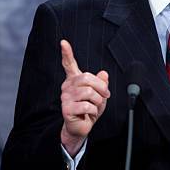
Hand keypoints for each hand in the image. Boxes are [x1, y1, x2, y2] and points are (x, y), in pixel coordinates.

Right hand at [60, 39, 109, 155]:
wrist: (82, 127)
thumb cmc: (90, 109)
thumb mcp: (100, 95)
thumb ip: (102, 83)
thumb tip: (104, 72)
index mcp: (74, 80)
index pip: (69, 64)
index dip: (67, 53)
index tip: (63, 42)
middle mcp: (67, 86)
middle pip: (87, 78)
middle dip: (101, 87)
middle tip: (105, 96)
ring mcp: (65, 97)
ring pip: (88, 92)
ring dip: (98, 101)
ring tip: (95, 106)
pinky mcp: (66, 109)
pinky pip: (87, 105)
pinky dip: (94, 110)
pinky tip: (89, 114)